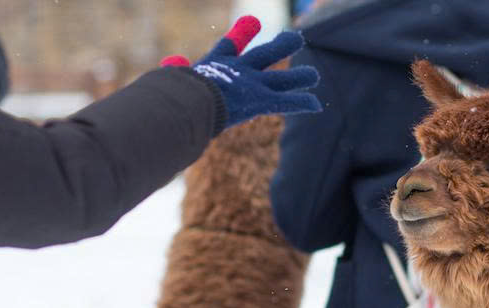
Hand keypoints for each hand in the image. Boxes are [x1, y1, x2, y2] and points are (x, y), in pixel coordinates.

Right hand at [161, 15, 320, 127]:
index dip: (241, 35)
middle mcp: (238, 70)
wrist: (186, 99)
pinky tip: (317, 104)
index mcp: (214, 65)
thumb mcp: (173, 81)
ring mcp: (252, 83)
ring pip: (283, 79)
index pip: (229, 47)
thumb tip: (172, 64)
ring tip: (313, 75)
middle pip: (265, 55)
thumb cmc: (173, 94)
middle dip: (281, 46)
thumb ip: (175, 73)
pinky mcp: (261, 99)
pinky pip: (288, 101)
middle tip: (294, 37)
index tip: (254, 21)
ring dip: (300, 77)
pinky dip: (302, 102)